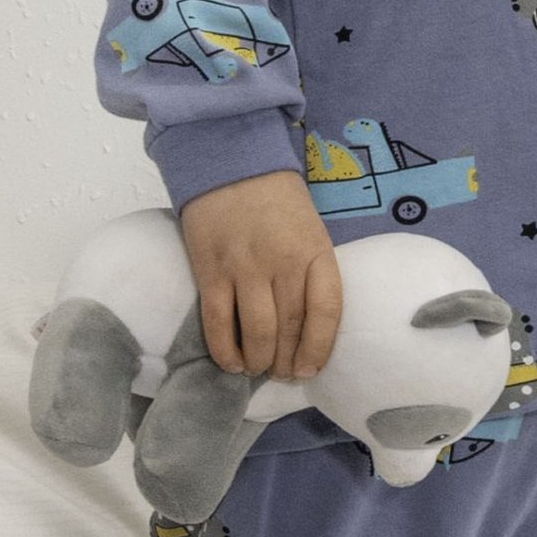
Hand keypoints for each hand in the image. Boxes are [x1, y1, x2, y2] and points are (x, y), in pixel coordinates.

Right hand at [177, 168, 342, 382]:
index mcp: (316, 251)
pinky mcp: (210, 270)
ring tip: (257, 368)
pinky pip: (218, 321)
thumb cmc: (277, 201)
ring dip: (258, 361)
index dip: (319, 348)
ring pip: (257, 331)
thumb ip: (311, 273)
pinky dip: (224, 350)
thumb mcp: (311, 231)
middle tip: (281, 375)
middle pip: (291, 327)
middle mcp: (283, 261)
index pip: (326, 311)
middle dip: (286, 361)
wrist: (231, 161)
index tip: (309, 370)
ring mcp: (245, 266)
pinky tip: (231, 362)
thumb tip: (306, 328)